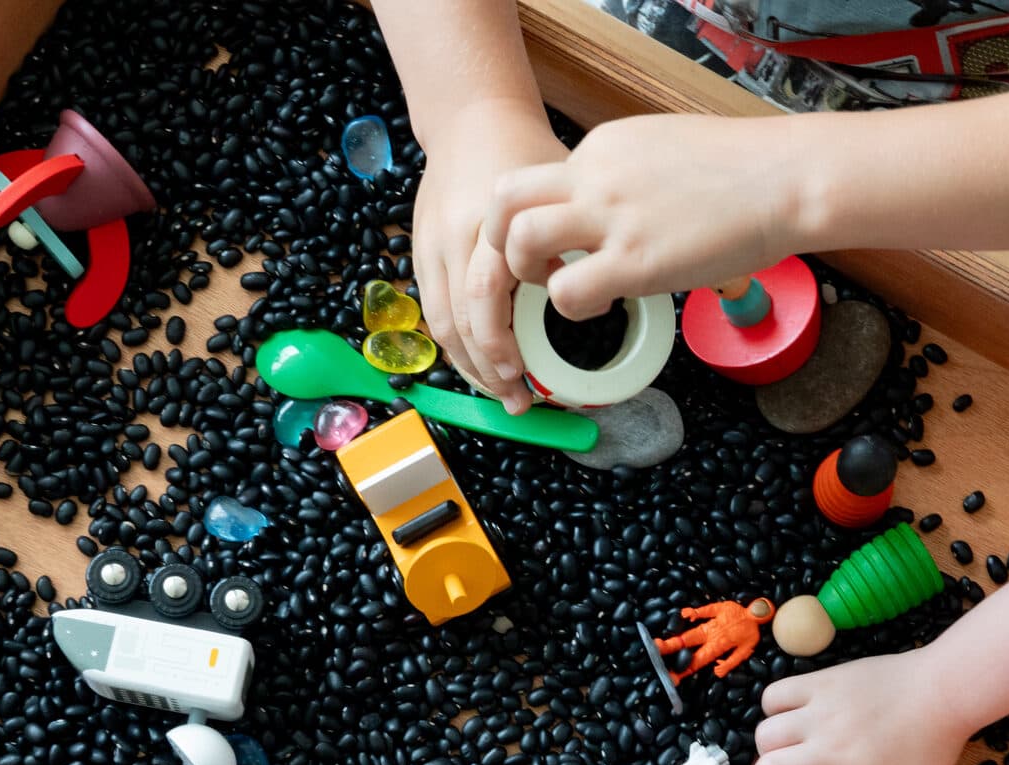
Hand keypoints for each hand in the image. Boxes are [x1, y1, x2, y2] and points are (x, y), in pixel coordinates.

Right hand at [411, 101, 567, 413]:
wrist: (471, 118)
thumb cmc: (526, 154)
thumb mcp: (558, 189)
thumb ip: (569, 240)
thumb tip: (588, 295)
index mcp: (488, 223)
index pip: (487, 298)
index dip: (503, 345)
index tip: (531, 374)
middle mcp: (452, 238)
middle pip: (460, 321)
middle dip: (488, 370)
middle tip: (520, 401)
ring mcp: (430, 247)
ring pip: (440, 324)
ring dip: (469, 367)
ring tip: (502, 395)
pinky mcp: (419, 252)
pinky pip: (432, 311)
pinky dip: (455, 346)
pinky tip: (480, 367)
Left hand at [483, 112, 807, 319]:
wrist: (786, 178)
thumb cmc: (747, 169)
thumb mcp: (669, 148)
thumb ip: (631, 173)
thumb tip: (624, 200)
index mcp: (603, 147)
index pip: (540, 180)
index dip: (542, 217)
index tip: (567, 242)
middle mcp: (594, 176)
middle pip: (503, 199)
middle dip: (503, 240)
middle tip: (535, 267)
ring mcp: (610, 218)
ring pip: (519, 242)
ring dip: (528, 275)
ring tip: (563, 288)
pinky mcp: (634, 262)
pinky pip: (566, 293)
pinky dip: (572, 308)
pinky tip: (604, 306)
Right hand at [754, 647, 970, 764]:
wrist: (943, 692)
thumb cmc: (930, 749)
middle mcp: (831, 752)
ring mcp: (823, 715)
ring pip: (765, 735)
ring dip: (768, 749)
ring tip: (784, 749)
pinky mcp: (820, 683)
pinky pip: (774, 695)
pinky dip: (773, 708)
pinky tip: (791, 715)